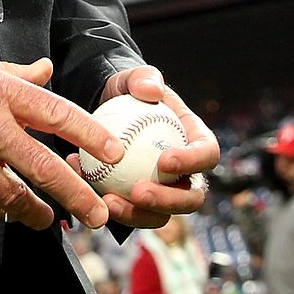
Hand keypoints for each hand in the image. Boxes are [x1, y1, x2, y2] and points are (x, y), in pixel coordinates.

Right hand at [0, 51, 120, 230]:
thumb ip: (14, 74)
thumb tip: (45, 71)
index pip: (56, 114)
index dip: (90, 135)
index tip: (113, 153)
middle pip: (42, 166)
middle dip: (75, 194)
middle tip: (97, 214)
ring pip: (12, 196)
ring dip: (35, 213)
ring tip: (50, 221)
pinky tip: (4, 212)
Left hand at [96, 65, 219, 228]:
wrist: (108, 112)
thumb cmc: (129, 94)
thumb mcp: (133, 79)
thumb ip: (143, 78)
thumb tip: (151, 91)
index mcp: (195, 140)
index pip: (208, 154)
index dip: (193, 162)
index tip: (164, 161)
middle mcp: (187, 172)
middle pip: (192, 196)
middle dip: (168, 200)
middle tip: (138, 192)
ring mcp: (165, 191)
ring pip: (161, 215)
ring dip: (137, 214)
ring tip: (108, 202)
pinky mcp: (140, 204)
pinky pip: (131, 214)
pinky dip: (111, 208)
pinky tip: (85, 189)